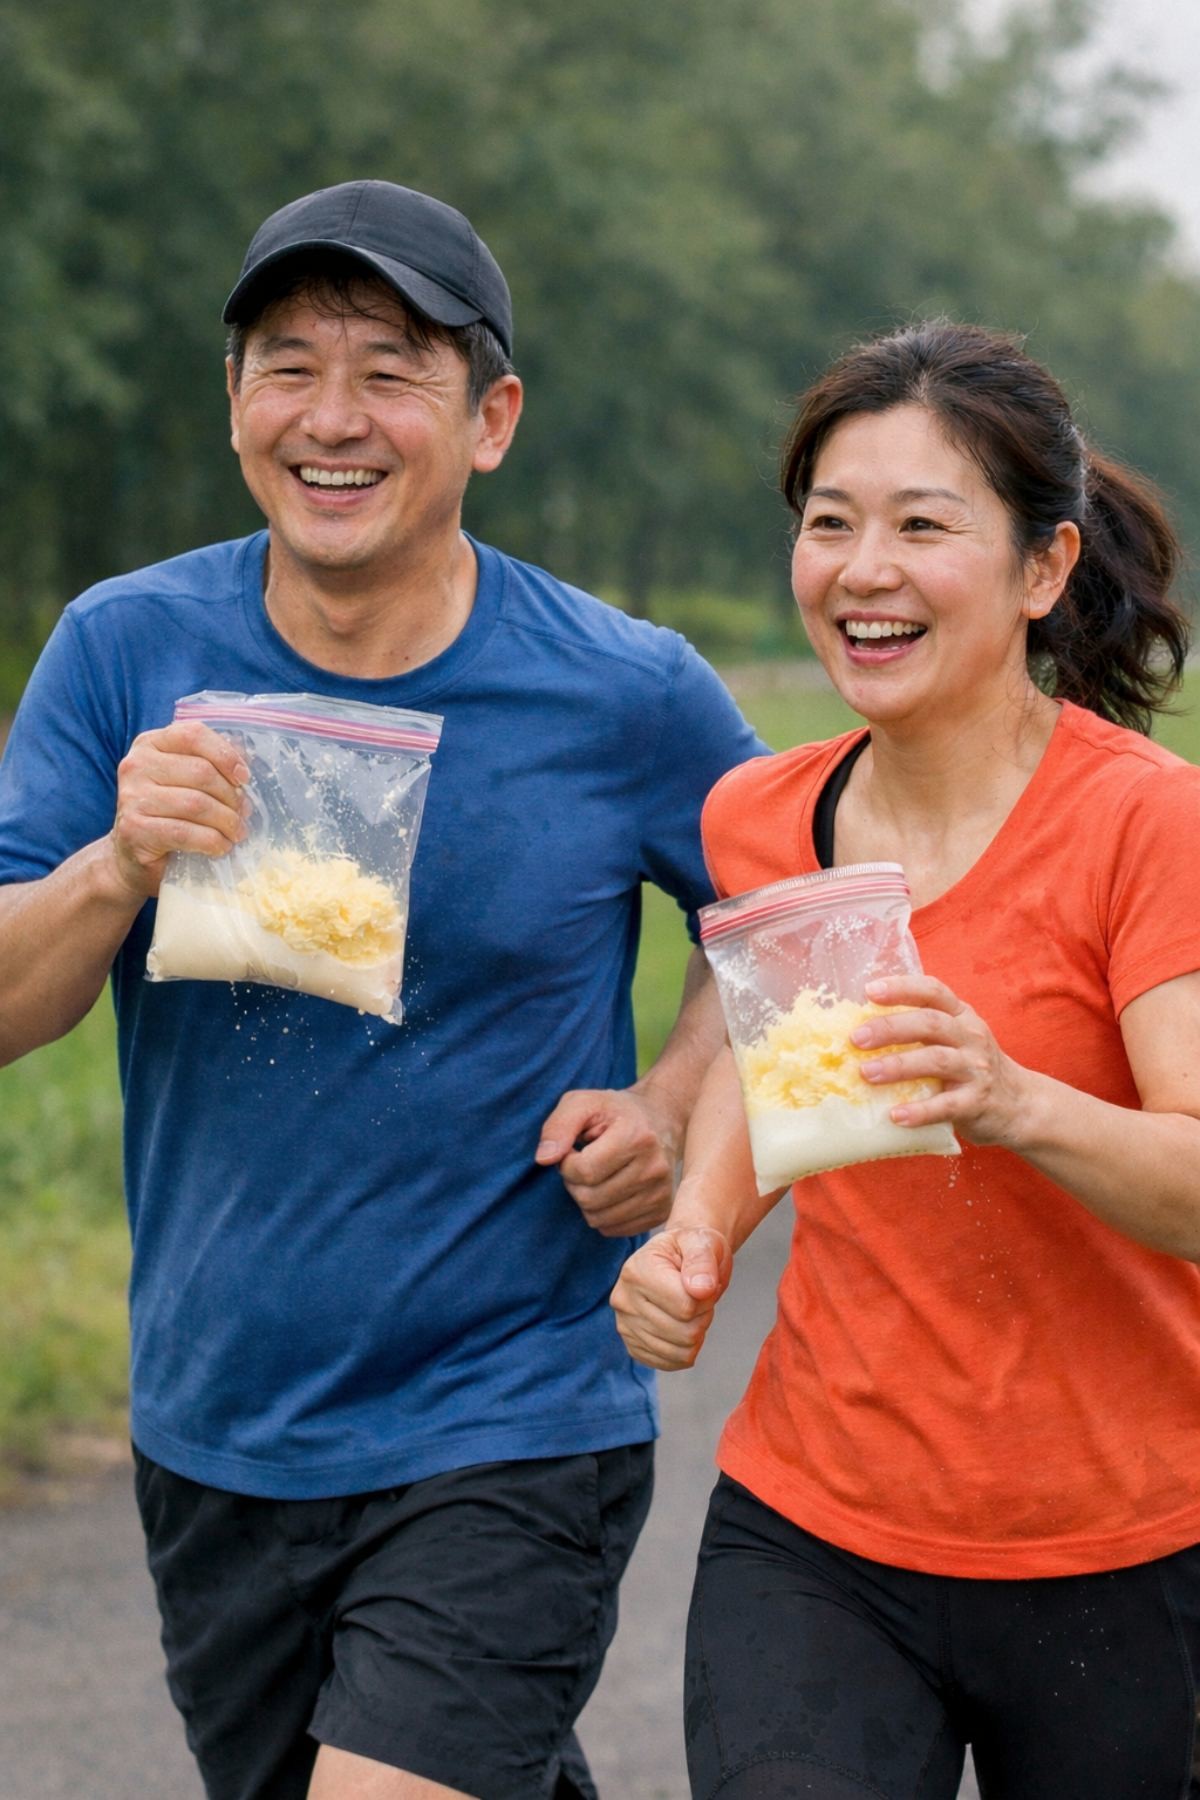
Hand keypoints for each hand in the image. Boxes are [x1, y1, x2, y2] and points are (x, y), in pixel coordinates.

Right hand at [111, 721, 249, 898]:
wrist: (133, 853)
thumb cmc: (168, 812)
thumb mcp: (185, 781)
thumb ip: (210, 765)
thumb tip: (243, 768)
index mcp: (150, 744)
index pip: (193, 735)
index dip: (226, 755)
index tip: (243, 778)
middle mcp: (136, 765)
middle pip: (201, 772)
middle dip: (231, 796)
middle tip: (243, 814)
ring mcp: (131, 797)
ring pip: (196, 804)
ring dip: (226, 821)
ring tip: (236, 832)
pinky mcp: (133, 829)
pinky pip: (185, 832)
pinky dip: (212, 841)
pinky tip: (221, 846)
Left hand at [535, 1084, 681, 1235]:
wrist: (660, 1120)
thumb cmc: (614, 1112)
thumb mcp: (583, 1103)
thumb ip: (559, 1126)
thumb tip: (544, 1159)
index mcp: (638, 1137)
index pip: (584, 1171)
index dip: (566, 1164)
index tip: (573, 1151)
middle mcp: (655, 1169)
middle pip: (590, 1199)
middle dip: (574, 1184)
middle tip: (582, 1164)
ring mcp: (661, 1194)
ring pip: (599, 1219)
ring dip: (586, 1200)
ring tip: (596, 1176)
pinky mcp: (661, 1212)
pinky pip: (614, 1230)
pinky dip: (602, 1214)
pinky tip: (609, 1190)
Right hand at [609, 1227, 732, 1369]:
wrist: (676, 1258)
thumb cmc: (690, 1249)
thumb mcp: (701, 1243)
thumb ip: (702, 1262)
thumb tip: (701, 1290)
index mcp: (636, 1271)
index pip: (685, 1307)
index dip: (706, 1297)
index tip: (703, 1282)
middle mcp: (623, 1299)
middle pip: (685, 1333)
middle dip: (703, 1316)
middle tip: (697, 1296)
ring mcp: (625, 1325)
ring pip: (680, 1351)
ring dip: (696, 1332)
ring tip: (688, 1308)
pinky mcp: (632, 1346)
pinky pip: (670, 1363)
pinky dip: (685, 1350)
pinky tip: (681, 1327)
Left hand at [853, 973, 1031, 1148]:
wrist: (1019, 1104)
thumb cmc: (970, 1067)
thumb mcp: (955, 1038)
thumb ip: (920, 1030)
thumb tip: (857, 1028)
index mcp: (961, 1015)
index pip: (933, 991)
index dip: (902, 987)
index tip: (868, 991)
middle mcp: (970, 1036)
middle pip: (930, 1023)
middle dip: (890, 1028)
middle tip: (856, 1038)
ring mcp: (976, 1069)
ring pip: (937, 1061)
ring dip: (899, 1066)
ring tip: (866, 1073)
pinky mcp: (977, 1102)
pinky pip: (947, 1106)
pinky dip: (920, 1111)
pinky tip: (895, 1115)